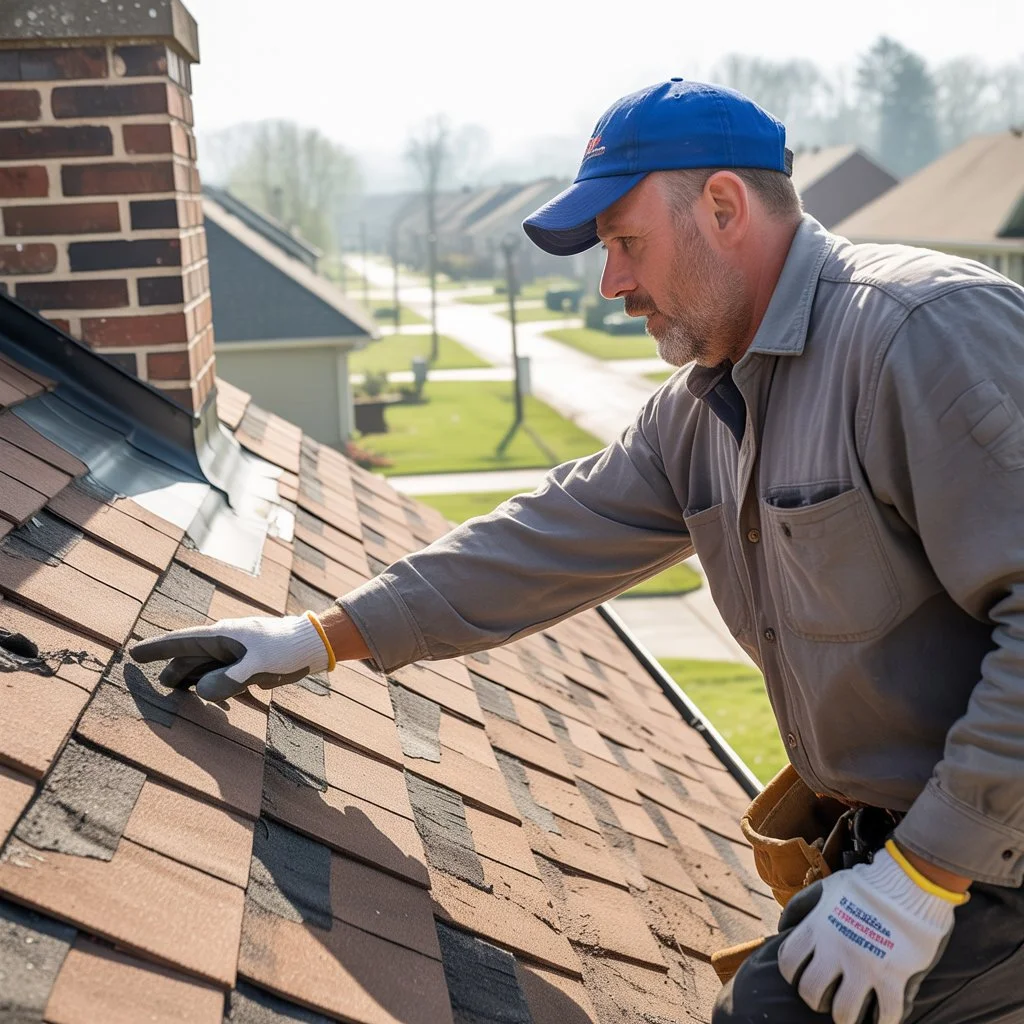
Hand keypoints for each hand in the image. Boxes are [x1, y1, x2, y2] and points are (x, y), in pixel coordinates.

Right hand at [131, 611, 334, 701]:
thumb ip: (228, 680)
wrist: (313, 643)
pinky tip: (214, 697)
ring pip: (207, 666)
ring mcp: (237, 650)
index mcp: (222, 637)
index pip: (181, 642)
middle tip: (159, 685)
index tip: (134, 653)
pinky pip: (224, 672)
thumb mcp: (257, 667)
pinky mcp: (250, 660)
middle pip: (191, 657)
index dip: (157, 649)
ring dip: (194, 679)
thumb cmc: (286, 651)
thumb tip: (199, 691)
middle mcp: (225, 641)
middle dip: (175, 670)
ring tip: (179, 692)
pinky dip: (214, 684)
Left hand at [777, 840, 966, 1023]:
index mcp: (817, 927)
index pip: (788, 962)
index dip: (791, 974)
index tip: (801, 976)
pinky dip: (881, 1022)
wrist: (910, 882)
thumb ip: (801, 906)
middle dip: (815, 998)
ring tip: (851, 1012)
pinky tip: (881, 1017)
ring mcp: (865, 966)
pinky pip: (885, 1017)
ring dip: (845, 1016)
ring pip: (843, 1013)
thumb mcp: (826, 887)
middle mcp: (835, 949)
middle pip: (810, 992)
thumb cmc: (866, 885)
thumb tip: (782, 927)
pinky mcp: (894, 978)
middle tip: (827, 996)